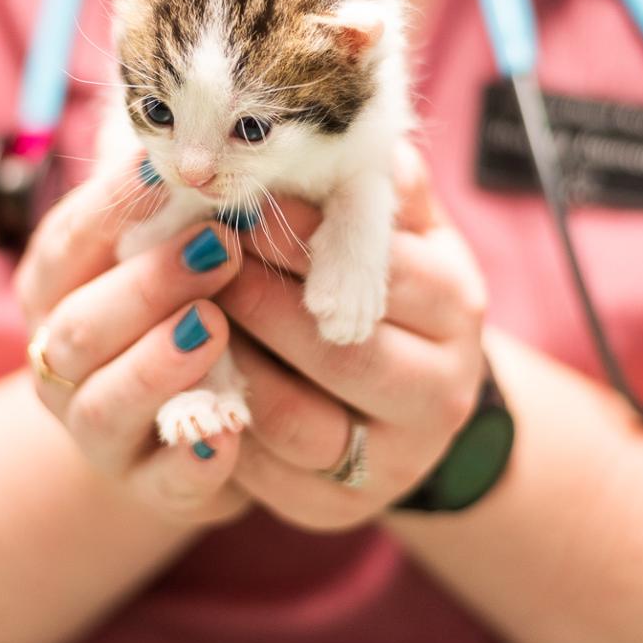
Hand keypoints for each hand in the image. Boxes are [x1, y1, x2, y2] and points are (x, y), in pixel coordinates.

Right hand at [15, 157, 251, 525]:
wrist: (177, 424)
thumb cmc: (181, 304)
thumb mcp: (172, 247)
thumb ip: (188, 207)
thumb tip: (235, 149)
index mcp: (57, 287)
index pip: (68, 241)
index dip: (114, 205)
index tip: (170, 169)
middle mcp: (59, 361)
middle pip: (78, 325)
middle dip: (146, 284)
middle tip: (218, 248)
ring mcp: (97, 431)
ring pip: (103, 404)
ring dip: (156, 365)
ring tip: (212, 328)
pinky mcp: (148, 487)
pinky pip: (164, 483)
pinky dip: (192, 460)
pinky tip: (226, 433)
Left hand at [214, 146, 488, 530]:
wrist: (410, 398)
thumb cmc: (391, 287)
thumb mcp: (400, 228)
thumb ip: (377, 186)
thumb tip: (357, 133)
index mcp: (456, 305)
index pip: (383, 270)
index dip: (302, 238)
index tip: (239, 205)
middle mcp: (443, 391)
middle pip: (342, 353)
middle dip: (258, 303)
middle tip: (197, 262)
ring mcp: (397, 461)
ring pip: (300, 424)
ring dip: (232, 369)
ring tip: (186, 321)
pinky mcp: (343, 510)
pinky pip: (270, 478)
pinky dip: (222, 429)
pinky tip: (189, 383)